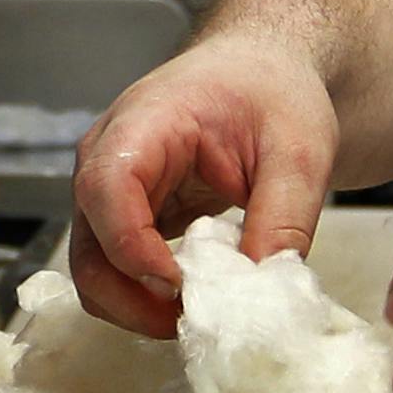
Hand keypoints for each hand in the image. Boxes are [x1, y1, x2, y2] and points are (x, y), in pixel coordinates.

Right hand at [70, 35, 339, 335]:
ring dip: (139, 307)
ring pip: (96, 269)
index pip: (108, 187)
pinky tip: (197, 298)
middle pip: (91, 246)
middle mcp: (108, 157)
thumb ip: (286, 219)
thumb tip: (263, 294)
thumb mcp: (301, 151)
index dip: (133, 246)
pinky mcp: (124, 216)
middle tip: (200, 322)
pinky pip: (117, 269)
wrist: (262, 70)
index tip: (181, 285)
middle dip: (134, 299)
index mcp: (145, 121)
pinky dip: (147, 297)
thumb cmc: (274, 92)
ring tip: (203, 315)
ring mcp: (110, 190)